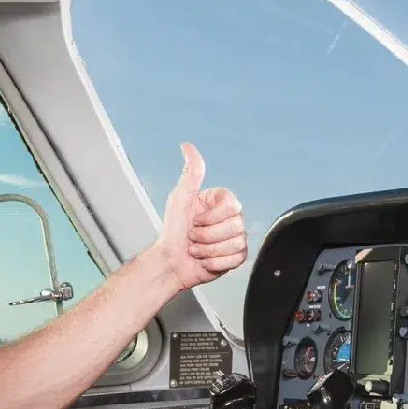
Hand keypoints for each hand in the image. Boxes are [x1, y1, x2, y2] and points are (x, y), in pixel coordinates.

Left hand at [156, 143, 246, 290]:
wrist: (170, 263)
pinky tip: (205, 260)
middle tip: (193, 237)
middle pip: (236, 225)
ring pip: (236, 243)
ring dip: (210, 250)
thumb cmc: (172, 231)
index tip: (194, 219)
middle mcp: (229, 218)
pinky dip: (216, 262)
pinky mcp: (235, 256)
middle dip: (208, 235)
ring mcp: (234, 237)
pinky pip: (237, 258)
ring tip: (197, 249)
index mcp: (218, 202)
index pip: (232, 204)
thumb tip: (187, 146)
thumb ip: (190, 173)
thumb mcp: (180, 198)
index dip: (211, 216)